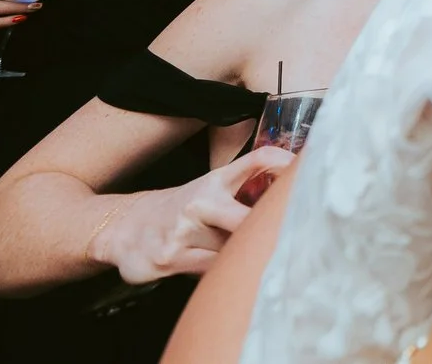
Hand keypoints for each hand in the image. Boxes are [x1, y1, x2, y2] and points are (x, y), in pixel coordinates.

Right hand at [90, 146, 294, 282]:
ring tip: (238, 255)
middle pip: (245, 221)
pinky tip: (214, 267)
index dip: (284, 164)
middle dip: (264, 235)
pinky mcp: (170, 259)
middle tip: (285, 240)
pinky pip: (209, 271)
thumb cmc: (179, 210)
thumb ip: (244, 192)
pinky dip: (218, 272)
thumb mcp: (209, 190)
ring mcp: (183, 232)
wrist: (125, 226)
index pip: (256, 161)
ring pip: (229, 253)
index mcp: (215, 181)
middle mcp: (200, 202)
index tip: (306, 174)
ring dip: (238, 257)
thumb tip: (288, 203)